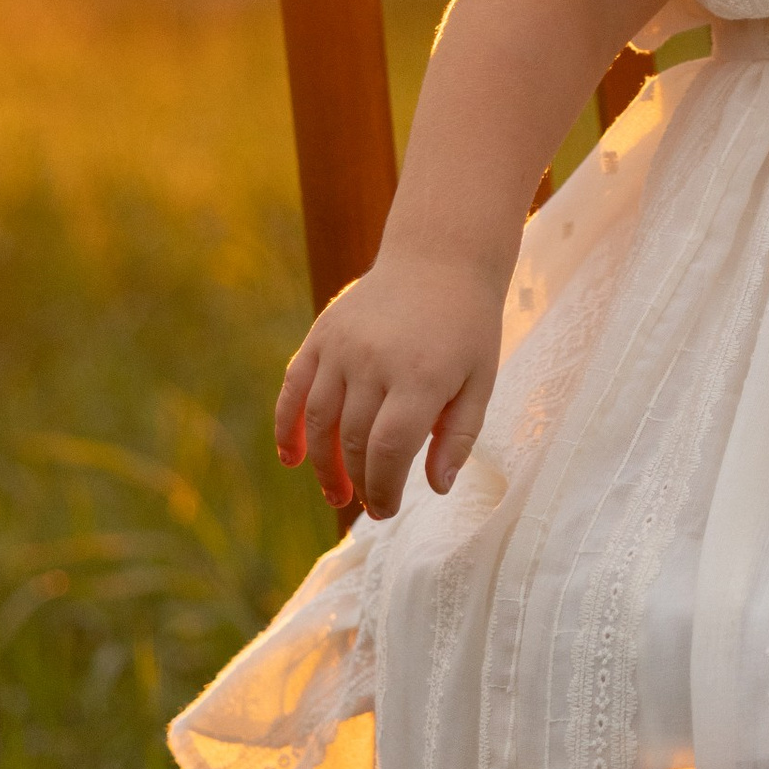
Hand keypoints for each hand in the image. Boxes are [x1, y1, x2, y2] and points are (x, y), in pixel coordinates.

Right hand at [275, 248, 506, 519]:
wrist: (440, 256)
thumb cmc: (467, 326)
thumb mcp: (481, 381)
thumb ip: (459, 436)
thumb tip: (435, 488)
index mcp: (421, 376)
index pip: (388, 450)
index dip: (382, 489)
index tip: (385, 511)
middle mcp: (375, 360)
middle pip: (352, 440)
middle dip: (358, 481)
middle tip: (367, 503)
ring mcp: (343, 345)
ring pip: (319, 421)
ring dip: (322, 464)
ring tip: (335, 491)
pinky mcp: (322, 333)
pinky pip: (294, 387)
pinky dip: (287, 425)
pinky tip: (291, 457)